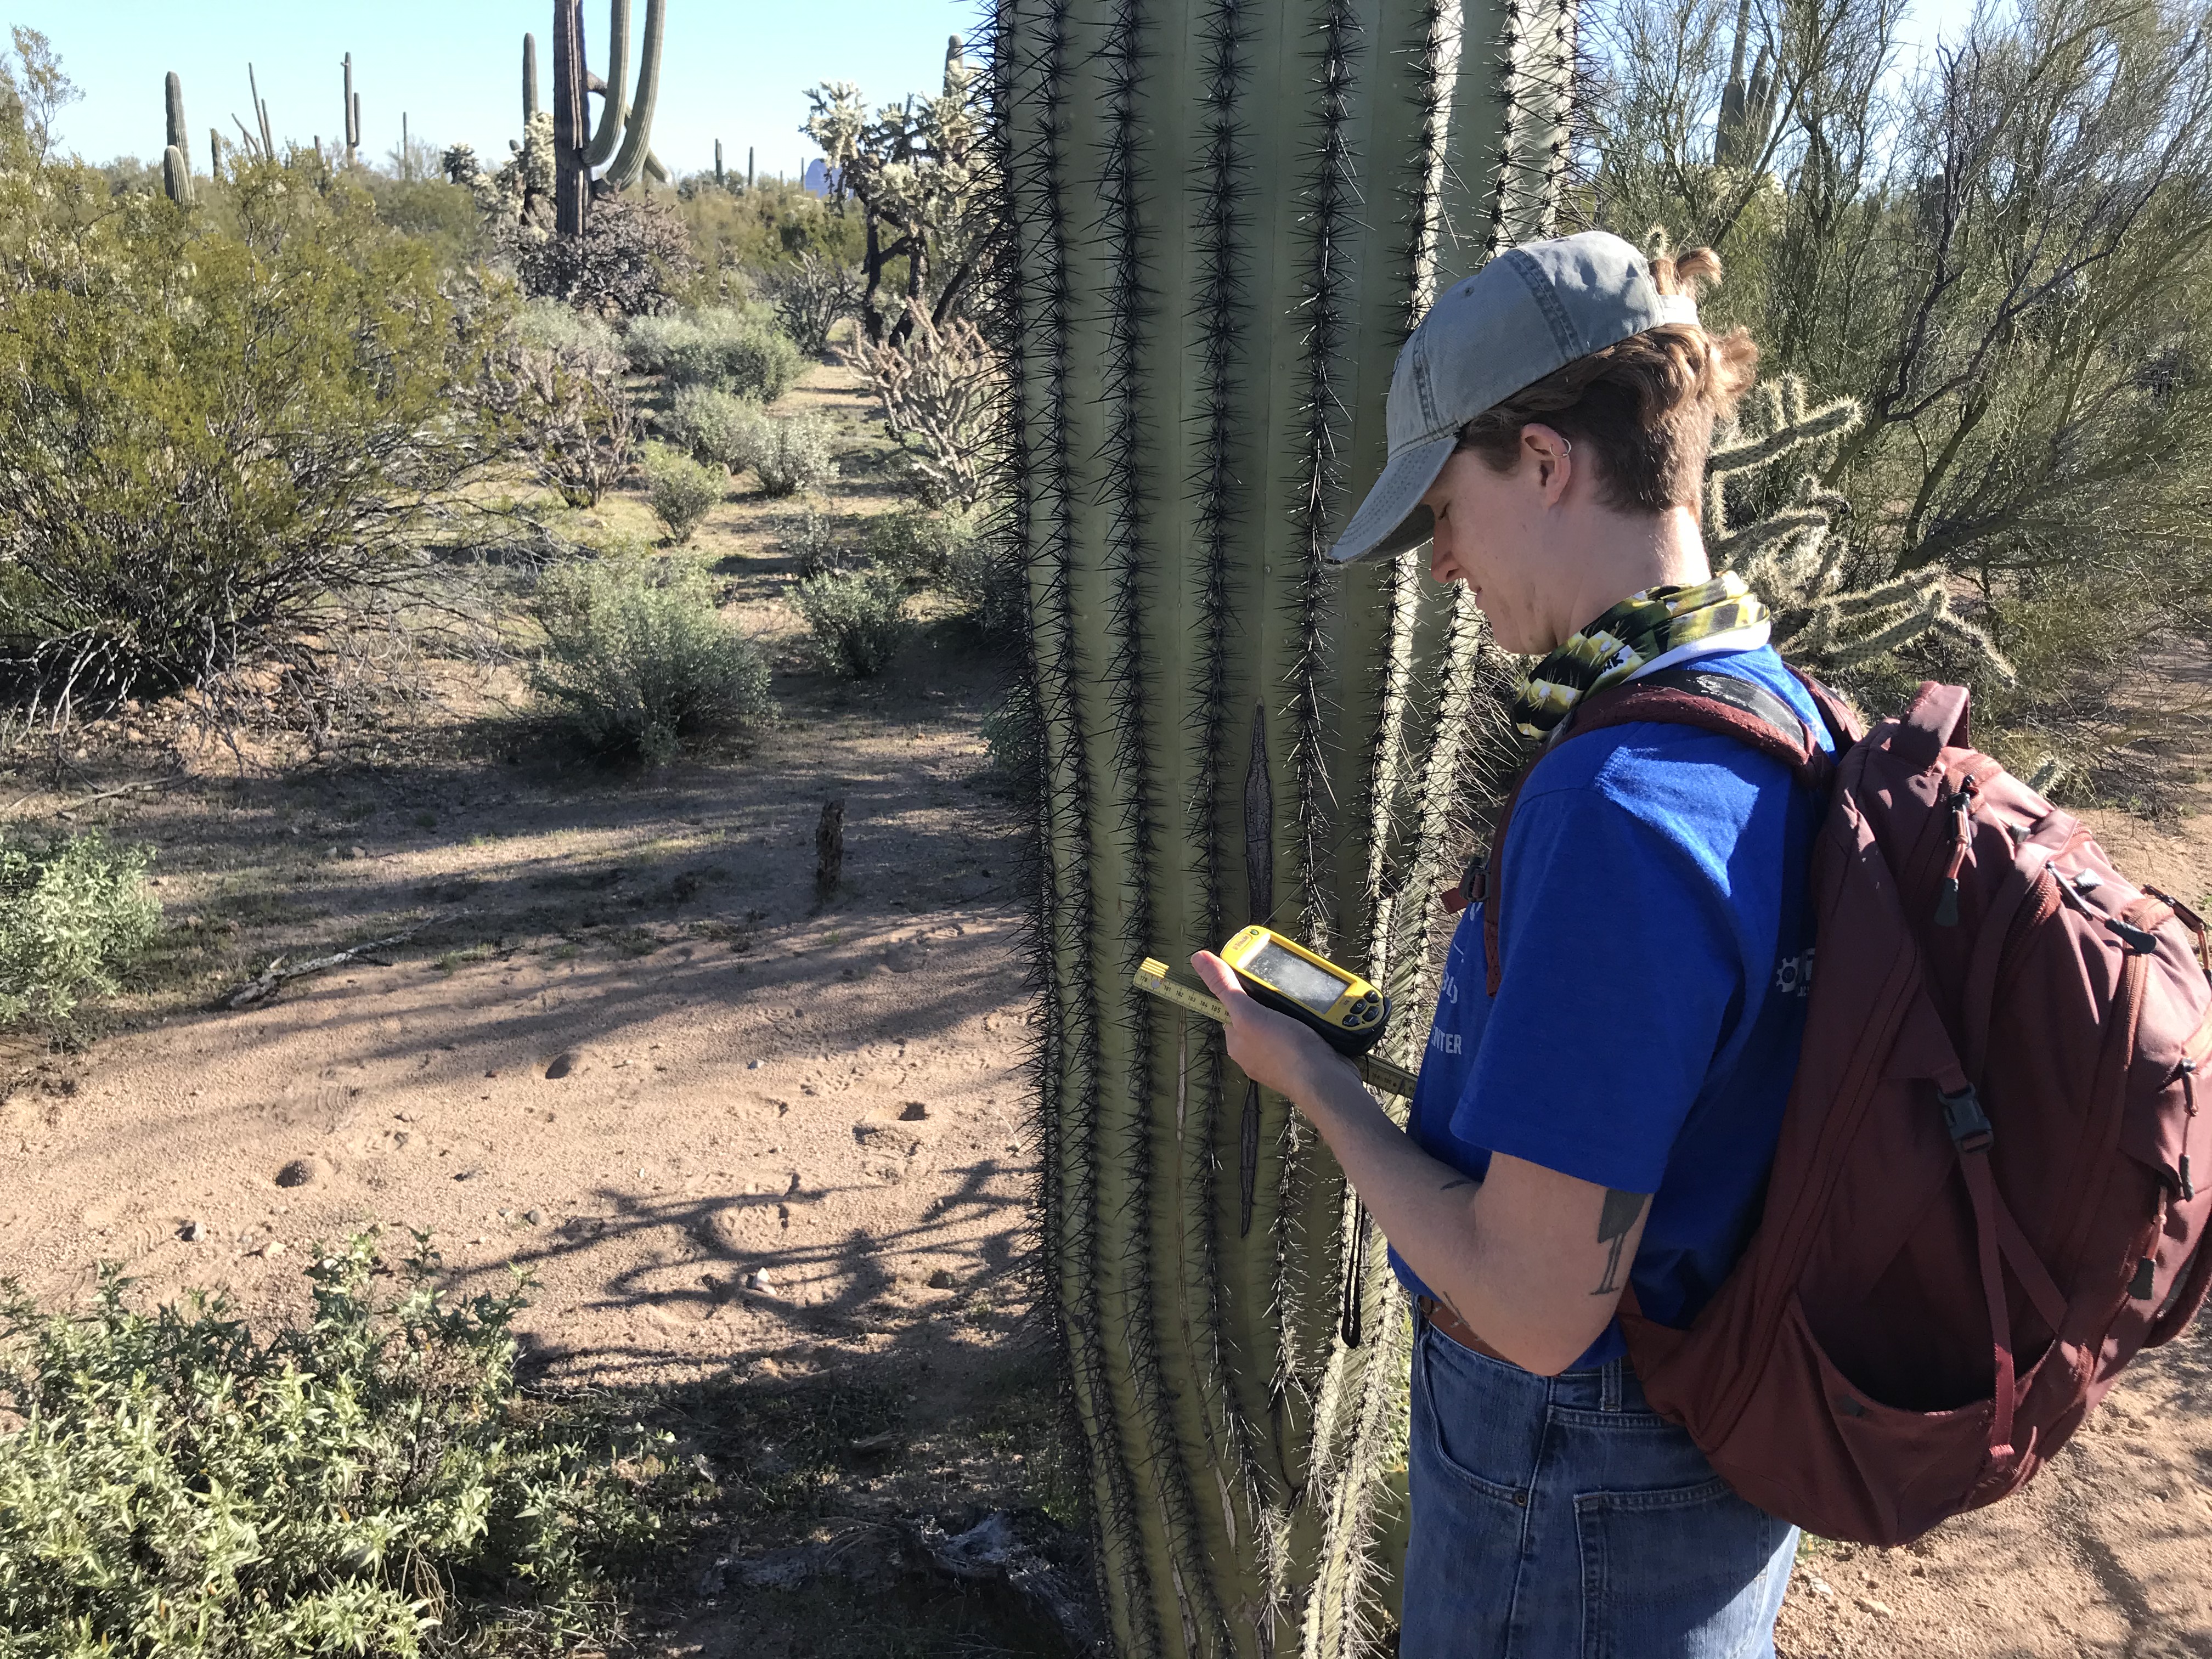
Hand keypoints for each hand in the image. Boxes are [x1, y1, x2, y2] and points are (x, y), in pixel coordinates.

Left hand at [1191, 950, 1359, 1109]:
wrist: (1325, 1080)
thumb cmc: (1284, 1050)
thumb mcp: (1249, 1013)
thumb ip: (1225, 987)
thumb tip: (1198, 959)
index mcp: (1236, 1042)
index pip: (1231, 1007)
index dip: (1242, 989)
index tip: (1258, 976)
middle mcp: (1253, 1052)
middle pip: (1257, 1013)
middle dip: (1271, 999)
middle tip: (1285, 986)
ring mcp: (1278, 1057)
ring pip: (1280, 1021)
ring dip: (1291, 1008)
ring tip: (1301, 1000)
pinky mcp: (1301, 1058)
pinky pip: (1299, 1031)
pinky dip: (1306, 1021)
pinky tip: (1314, 1017)